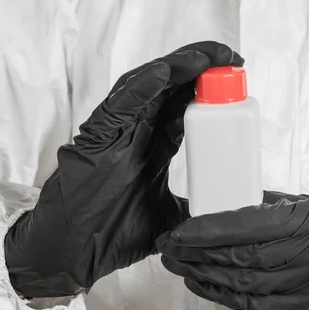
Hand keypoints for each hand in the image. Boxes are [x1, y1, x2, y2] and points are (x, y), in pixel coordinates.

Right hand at [5, 41, 243, 297]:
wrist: (71, 254)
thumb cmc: (111, 234)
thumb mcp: (167, 219)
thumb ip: (192, 210)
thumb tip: (226, 215)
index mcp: (152, 145)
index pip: (184, 106)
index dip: (209, 89)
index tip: (237, 78)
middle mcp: (136, 131)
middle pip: (170, 88)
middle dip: (201, 67)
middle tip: (231, 56)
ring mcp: (116, 131)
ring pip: (148, 86)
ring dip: (179, 67)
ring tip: (209, 56)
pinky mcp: (97, 137)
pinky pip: (121, 104)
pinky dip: (144, 85)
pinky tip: (168, 72)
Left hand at [157, 192, 308, 309]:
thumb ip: (278, 206)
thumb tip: (234, 203)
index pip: (250, 227)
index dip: (209, 230)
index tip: (180, 229)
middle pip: (240, 262)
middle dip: (197, 255)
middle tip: (169, 247)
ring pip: (244, 290)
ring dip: (206, 278)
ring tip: (179, 265)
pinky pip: (259, 308)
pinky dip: (228, 296)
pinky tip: (207, 285)